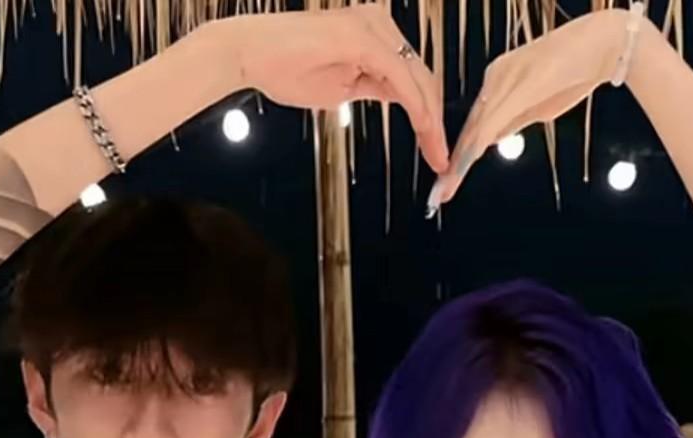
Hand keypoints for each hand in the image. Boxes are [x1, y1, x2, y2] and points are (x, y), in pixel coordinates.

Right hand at [223, 5, 448, 174]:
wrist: (250, 54)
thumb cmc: (285, 68)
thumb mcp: (341, 87)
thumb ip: (372, 89)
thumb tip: (396, 98)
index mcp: (375, 34)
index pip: (412, 78)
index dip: (428, 114)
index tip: (435, 148)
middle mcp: (379, 23)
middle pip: (421, 78)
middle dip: (436, 122)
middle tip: (442, 159)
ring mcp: (372, 26)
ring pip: (417, 79)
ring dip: (431, 120)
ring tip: (436, 154)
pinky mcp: (363, 37)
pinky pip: (399, 77)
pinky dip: (416, 107)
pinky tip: (425, 130)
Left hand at [429, 10, 628, 208]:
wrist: (604, 43)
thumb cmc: (575, 73)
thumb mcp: (537, 107)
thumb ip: (513, 121)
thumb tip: (491, 140)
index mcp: (498, 82)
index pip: (475, 125)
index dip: (461, 154)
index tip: (450, 180)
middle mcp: (495, 78)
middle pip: (470, 128)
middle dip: (455, 164)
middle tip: (441, 192)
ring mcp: (506, 79)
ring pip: (477, 127)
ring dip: (462, 160)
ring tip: (449, 186)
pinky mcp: (520, 84)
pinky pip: (495, 118)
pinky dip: (480, 143)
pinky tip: (469, 161)